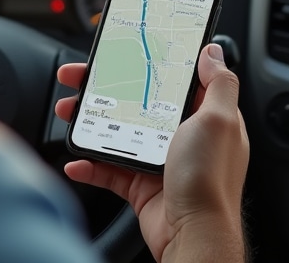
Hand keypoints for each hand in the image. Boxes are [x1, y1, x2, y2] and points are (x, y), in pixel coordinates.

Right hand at [55, 44, 247, 262]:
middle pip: (135, 100)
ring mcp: (159, 160)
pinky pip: (109, 170)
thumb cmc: (210, 180)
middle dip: (102, 88)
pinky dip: (89, 164)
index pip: (170, 79)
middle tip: (78, 78)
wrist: (194, 237)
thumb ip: (219, 84)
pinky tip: (76, 159)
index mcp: (202, 115)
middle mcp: (181, 135)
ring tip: (68, 112)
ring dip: (89, 121)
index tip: (121, 51)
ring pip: (117, 131)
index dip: (144, 62)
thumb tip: (213, 52)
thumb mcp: (220, 120)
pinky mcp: (142, 186)